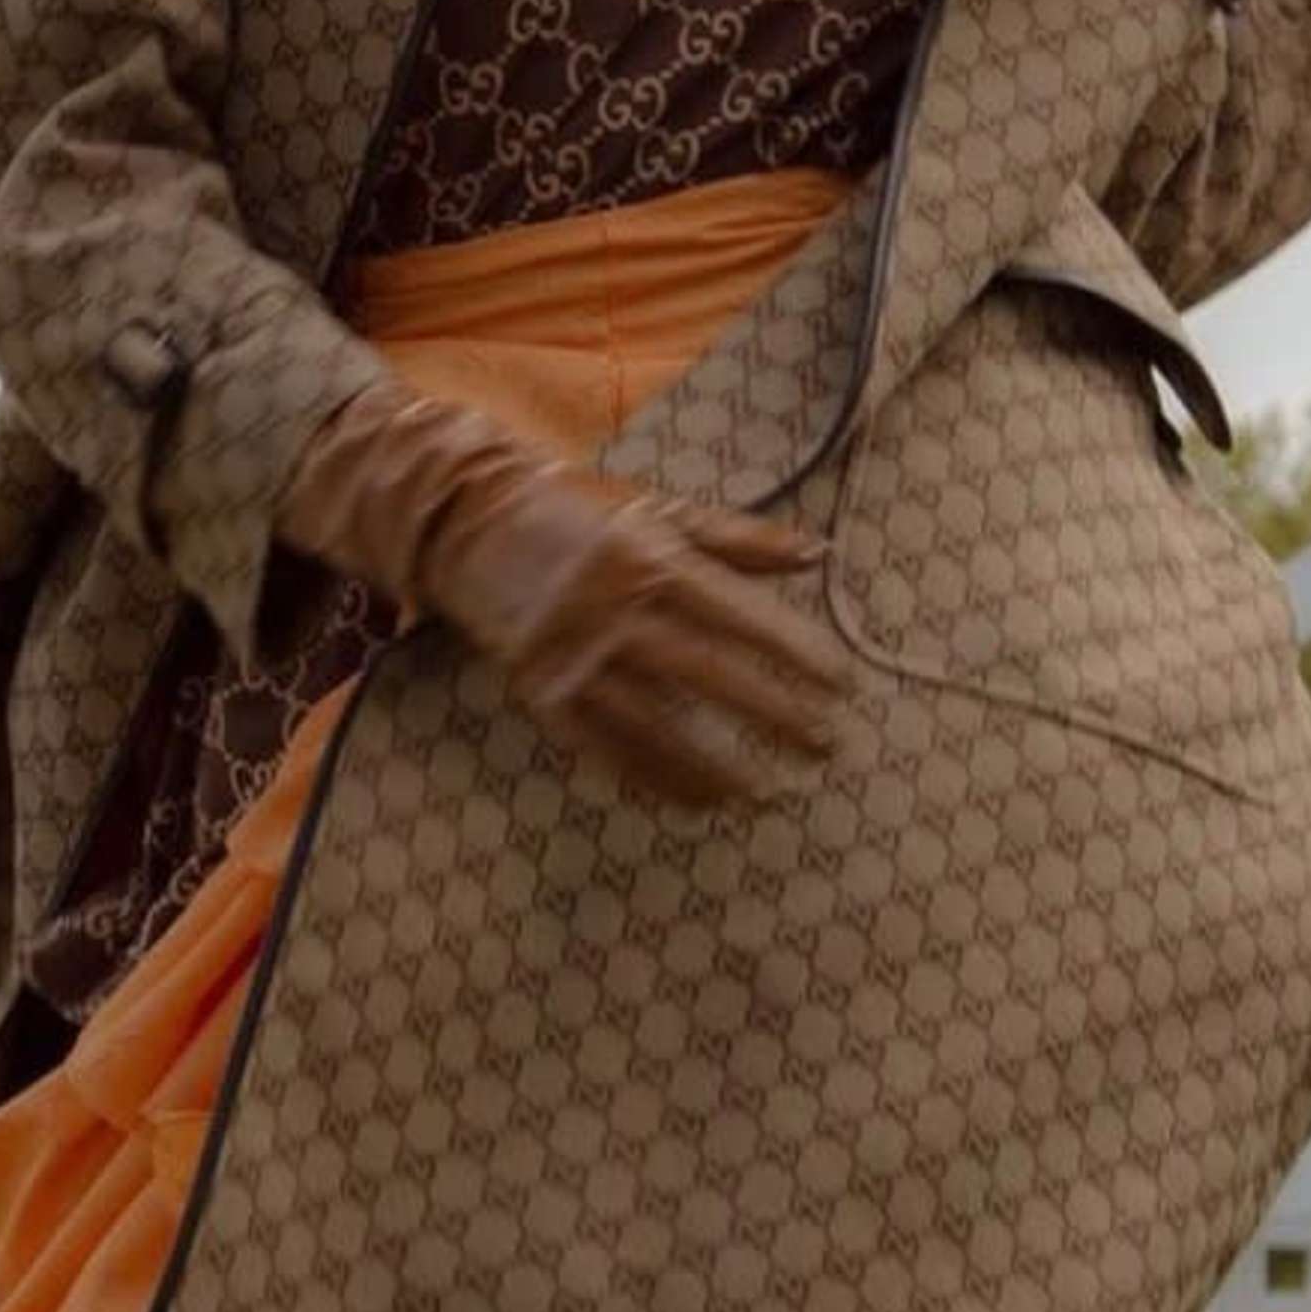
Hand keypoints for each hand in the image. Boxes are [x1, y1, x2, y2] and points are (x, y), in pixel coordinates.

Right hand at [281, 374, 849, 812]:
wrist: (467, 523)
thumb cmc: (576, 511)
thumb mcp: (658, 509)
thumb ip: (739, 536)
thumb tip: (819, 553)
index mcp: (652, 560)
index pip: (741, 615)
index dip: (796, 653)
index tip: (843, 685)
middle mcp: (616, 611)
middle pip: (711, 676)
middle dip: (774, 716)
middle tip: (827, 748)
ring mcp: (576, 659)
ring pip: (659, 728)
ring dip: (716, 768)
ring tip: (767, 794)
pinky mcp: (544, 695)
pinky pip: (609, 751)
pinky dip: (655, 780)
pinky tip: (697, 802)